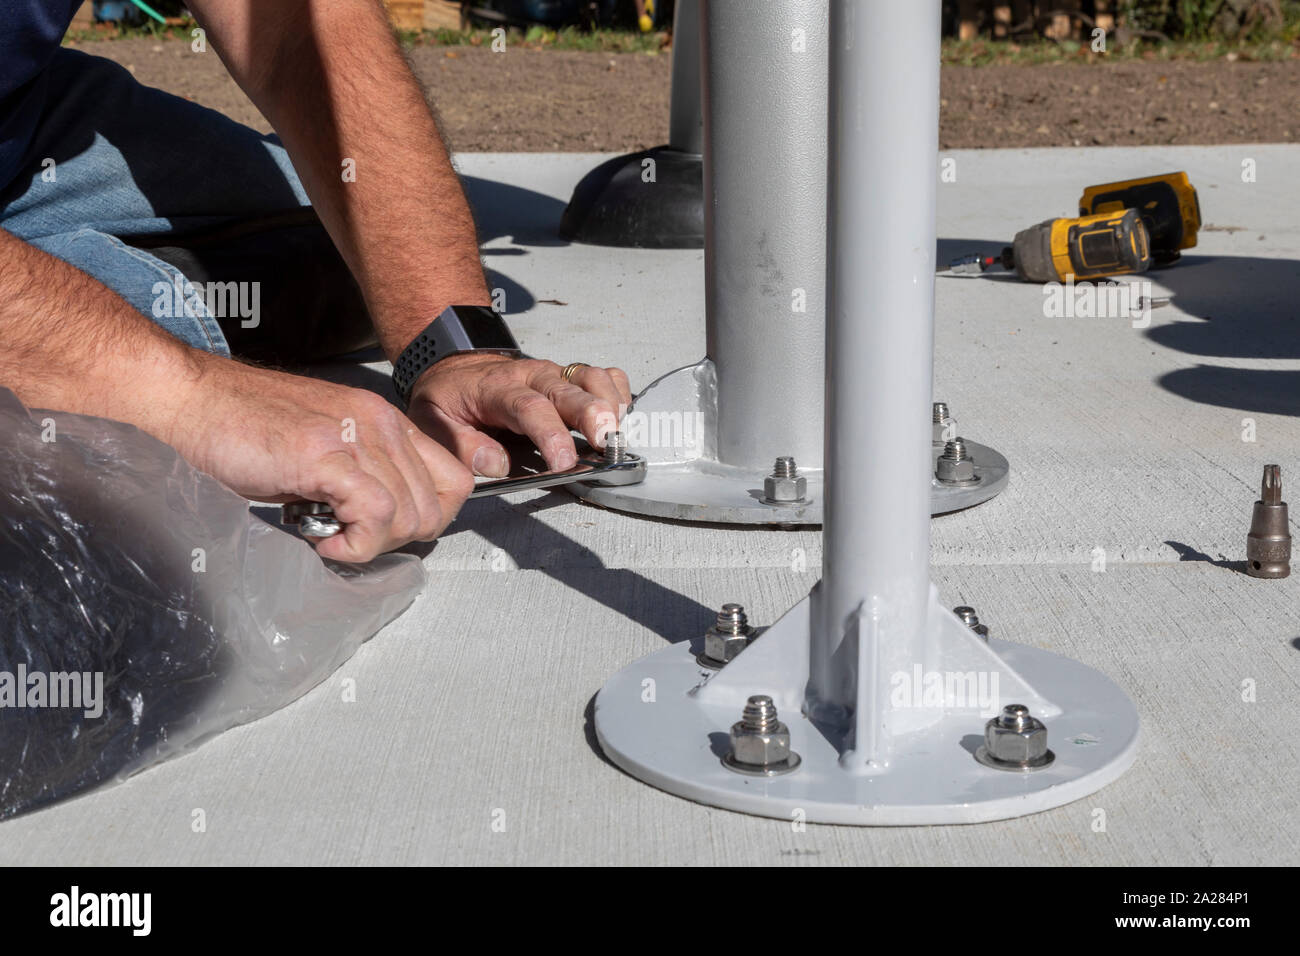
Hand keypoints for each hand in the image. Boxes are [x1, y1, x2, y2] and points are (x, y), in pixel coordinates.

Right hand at [177, 357, 473, 562]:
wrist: (190, 398)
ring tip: (331, 537)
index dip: (427, 516)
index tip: (387, 530)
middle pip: (437, 505)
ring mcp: (356, 436)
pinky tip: (322, 540)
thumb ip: (362, 475)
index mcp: (384, 419)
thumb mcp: (324, 446)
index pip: (454, 478)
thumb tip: (383, 522)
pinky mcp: (326, 456)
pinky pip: (376, 514)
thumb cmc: (243, 425)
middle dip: (398, 538)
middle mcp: (380, 422)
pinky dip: (355, 544)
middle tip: (353, 539)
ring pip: (411, 514)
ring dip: (373, 543)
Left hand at [407, 354, 632, 475]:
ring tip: (617, 433)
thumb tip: (496, 464)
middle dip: (593, 414)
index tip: (563, 463)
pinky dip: (618, 392)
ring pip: (591, 377)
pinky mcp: (569, 378)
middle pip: (569, 389)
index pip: (529, 408)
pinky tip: (620, 416)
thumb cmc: (450, 398)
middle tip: (607, 441)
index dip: (550, 435)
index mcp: (497, 388)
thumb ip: (460, 445)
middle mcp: (531, 376)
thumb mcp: (432, 422)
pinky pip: (603, 376)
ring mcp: (554, 375)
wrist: (458, 368)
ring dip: (610, 404)